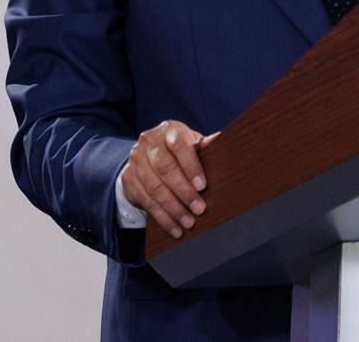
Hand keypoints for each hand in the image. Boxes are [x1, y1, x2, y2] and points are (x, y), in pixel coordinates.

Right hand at [121, 121, 213, 238]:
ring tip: (189, 223)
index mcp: (169, 130)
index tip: (202, 186)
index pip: (179, 145)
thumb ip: (207, 148)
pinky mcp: (129, 178)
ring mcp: (136, 159)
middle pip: (165, 168)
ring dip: (173, 208)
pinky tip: (175, 229)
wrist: (148, 157)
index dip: (191, 166)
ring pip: (154, 187)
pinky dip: (162, 218)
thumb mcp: (193, 145)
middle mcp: (149, 141)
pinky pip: (146, 201)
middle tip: (199, 210)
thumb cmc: (180, 152)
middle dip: (183, 192)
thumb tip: (229, 144)